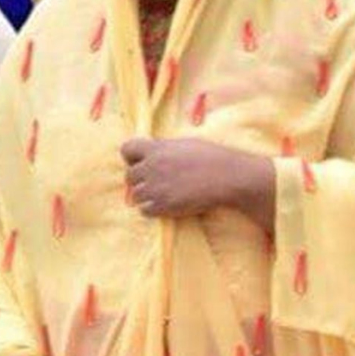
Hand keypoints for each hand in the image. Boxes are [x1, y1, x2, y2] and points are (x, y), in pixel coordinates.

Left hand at [121, 137, 274, 227]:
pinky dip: (152, 210)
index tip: (141, 162)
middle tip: (155, 182)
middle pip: (129, 176)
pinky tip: (165, 205)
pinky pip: (144, 210)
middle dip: (139, 179)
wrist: (228, 177)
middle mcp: (151, 167)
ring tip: (161, 195)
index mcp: (156, 149)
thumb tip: (152, 152)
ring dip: (145, 196)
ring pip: (135, 195)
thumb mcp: (183, 144)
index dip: (131, 157)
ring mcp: (156, 187)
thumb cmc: (211, 157)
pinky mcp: (164, 205)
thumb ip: (163, 148)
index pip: (126, 149)